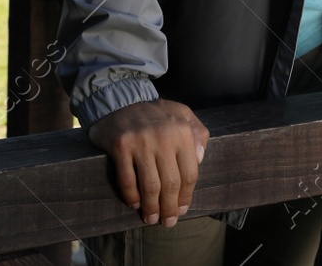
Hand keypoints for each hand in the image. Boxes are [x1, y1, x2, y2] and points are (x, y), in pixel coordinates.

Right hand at [88, 99, 210, 226]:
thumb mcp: (182, 114)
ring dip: (151, 207)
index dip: (186, 197)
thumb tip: (201, 159)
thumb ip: (198, 133)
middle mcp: (163, 136)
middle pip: (171, 184)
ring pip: (150, 185)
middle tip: (167, 222)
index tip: (182, 210)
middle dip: (169, 208)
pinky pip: (127, 179)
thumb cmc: (155, 114)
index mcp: (182, 131)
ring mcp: (141, 141)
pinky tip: (134, 203)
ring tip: (151, 218)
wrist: (120, 100)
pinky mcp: (120, 145)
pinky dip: (131, 196)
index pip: (189, 173)